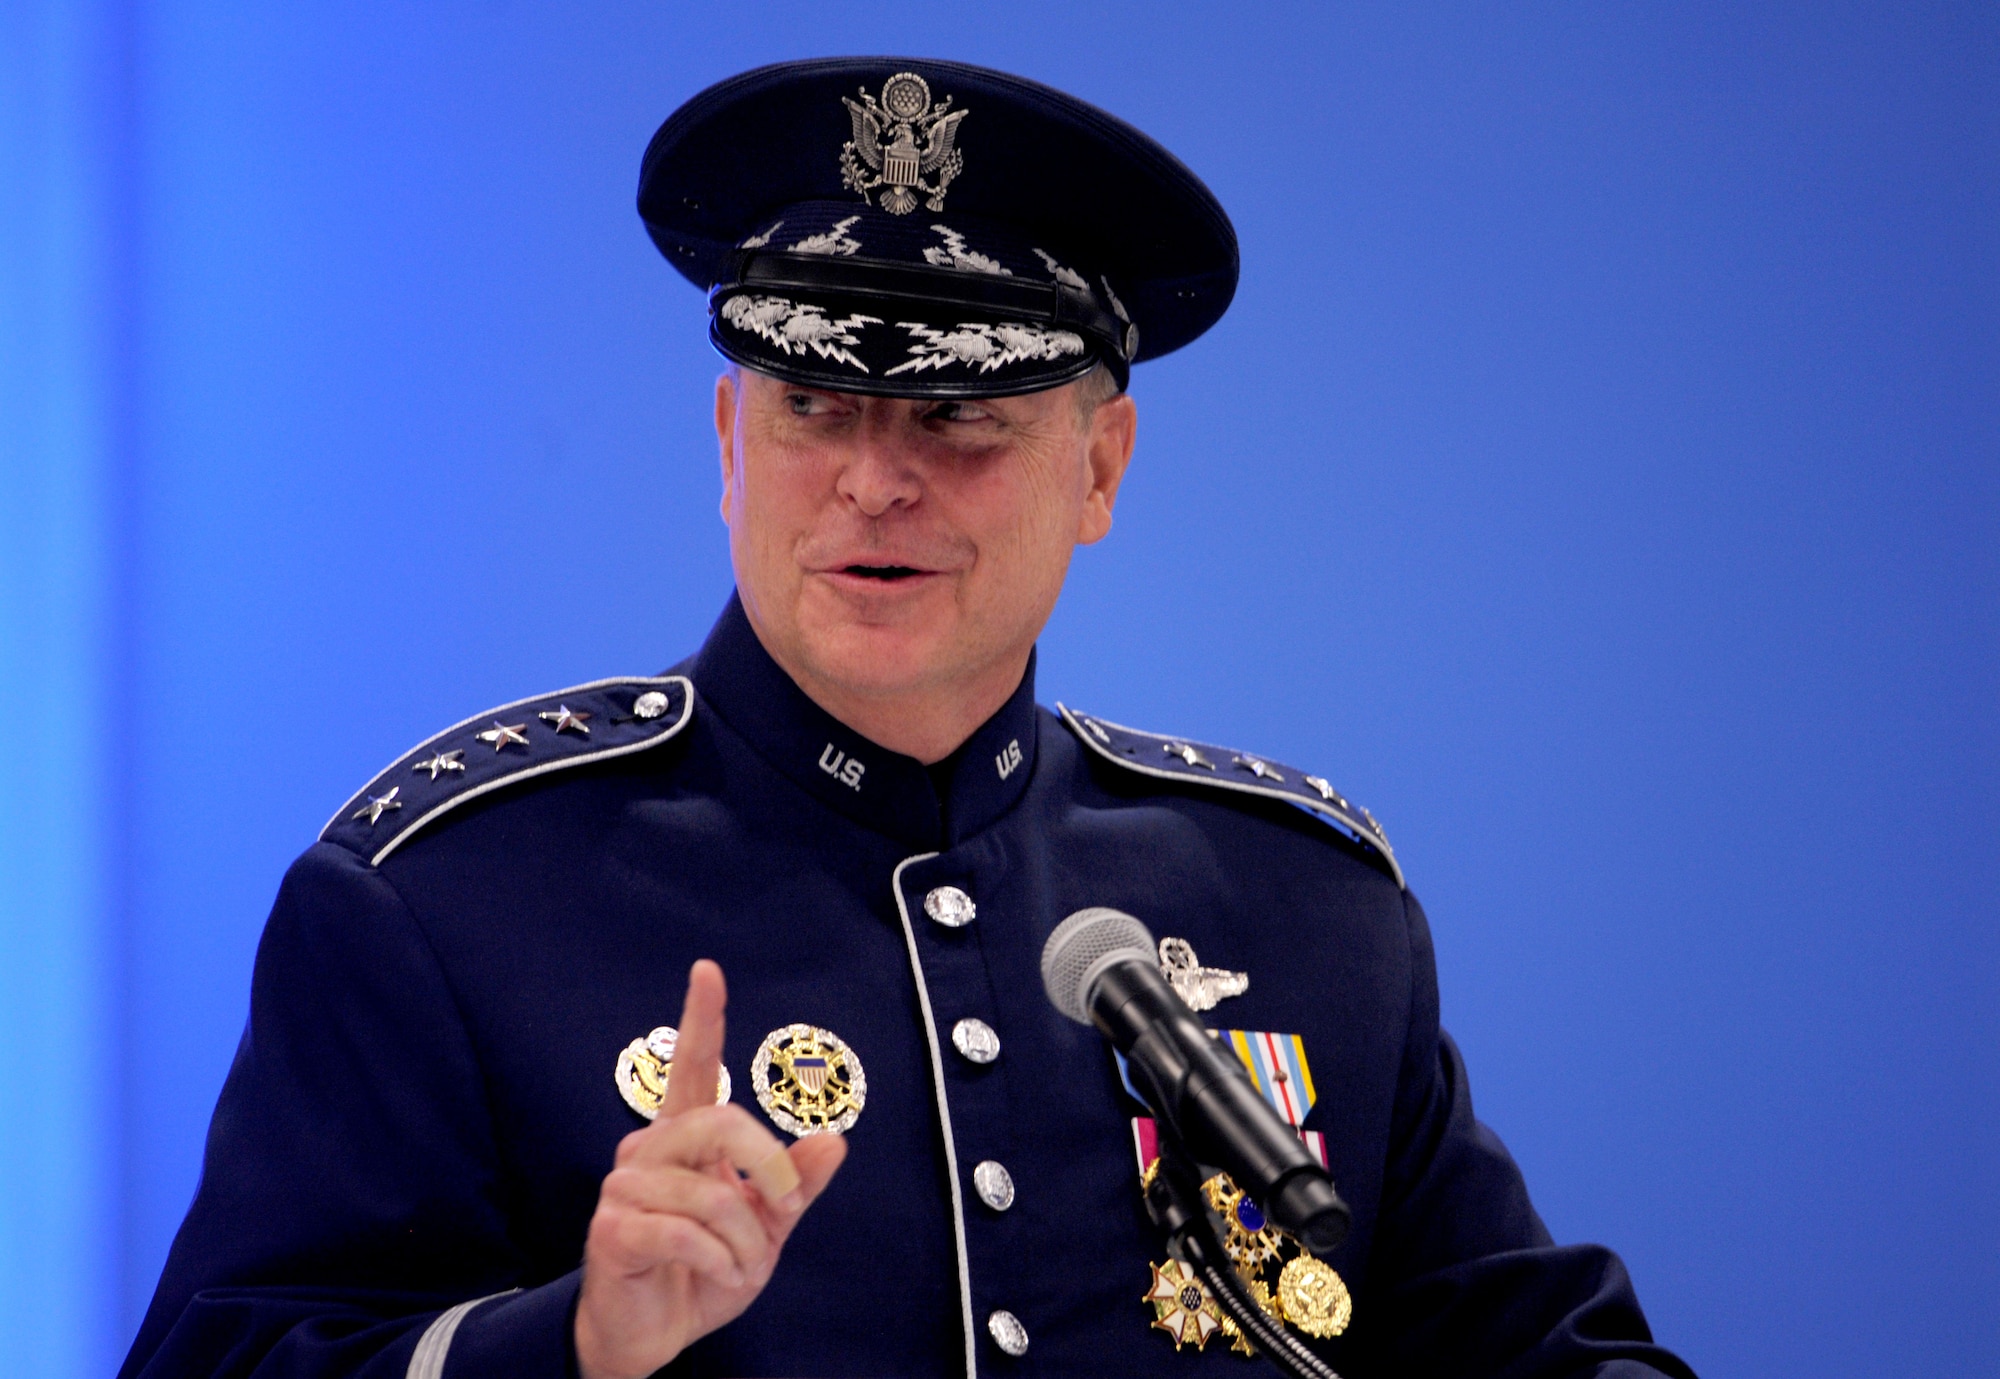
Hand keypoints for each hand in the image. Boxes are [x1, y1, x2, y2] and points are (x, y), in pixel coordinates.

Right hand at [574, 960, 847, 1378]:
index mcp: (685, 1139)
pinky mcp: (612, 1229)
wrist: (654, 1335)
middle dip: (768, 1169)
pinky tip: (714, 1275)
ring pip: (710, 1194)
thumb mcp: (767, 1228)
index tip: (707, 970)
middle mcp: (649, 1150)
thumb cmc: (705, 1270)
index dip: (702, 1018)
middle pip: (722, 1123)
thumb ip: (796, 1184)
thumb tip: (836, 1140)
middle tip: (784, 1209)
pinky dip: (718, 1262)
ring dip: (745, 1240)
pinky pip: (686, 1234)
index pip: (694, 1067)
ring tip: (742, 1266)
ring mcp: (624, 1188)